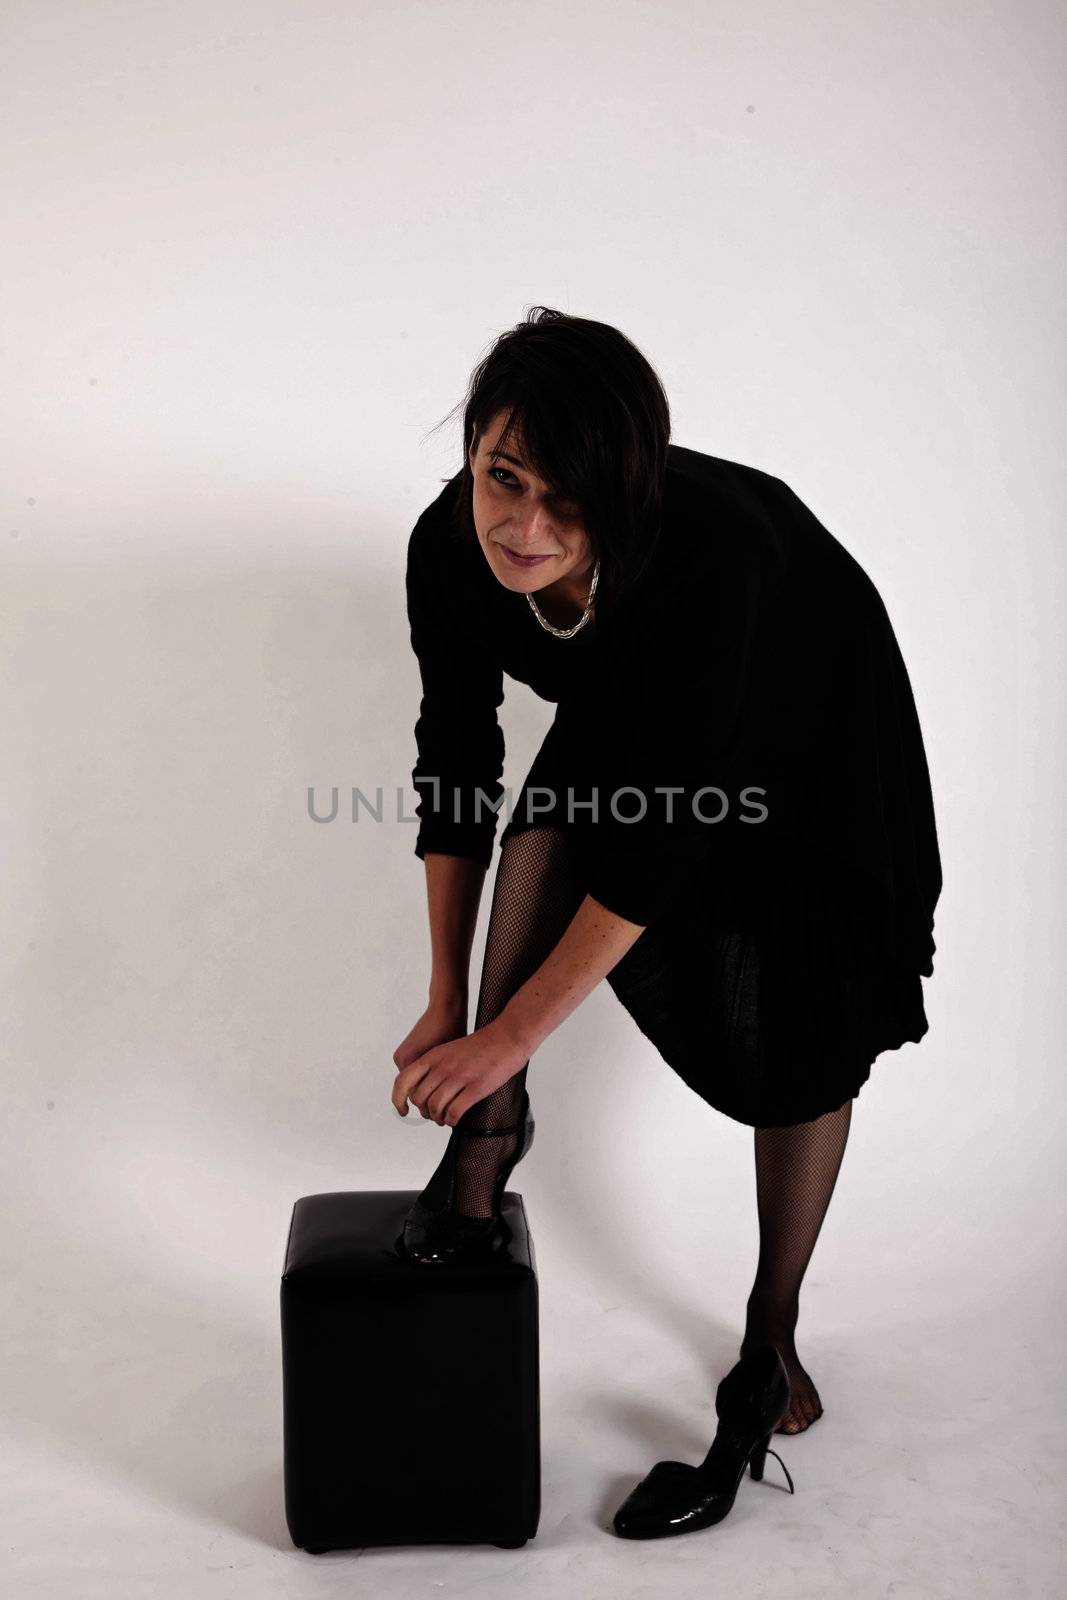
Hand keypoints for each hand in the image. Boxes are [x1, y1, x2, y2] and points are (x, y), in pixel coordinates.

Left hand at [391, 1013, 529, 1126]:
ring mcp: (459, 1077)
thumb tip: (429, 1085)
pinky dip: (452, 1120)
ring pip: (435, 1107)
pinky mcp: (476, 1087)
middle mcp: (443, 1066)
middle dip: (424, 1111)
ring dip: (438, 1118)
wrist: (508, 1035)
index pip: (403, 1080)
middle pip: (419, 1098)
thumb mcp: (451, 1049)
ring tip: (445, 1119)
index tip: (403, 1110)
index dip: (398, 1099)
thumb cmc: (483, 1043)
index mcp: (434, 1056)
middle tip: (434, 1114)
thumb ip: (438, 1064)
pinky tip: (456, 1119)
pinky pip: (454, 1112)